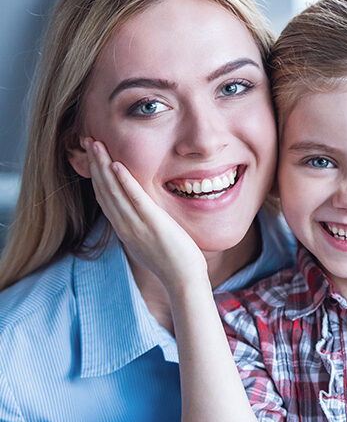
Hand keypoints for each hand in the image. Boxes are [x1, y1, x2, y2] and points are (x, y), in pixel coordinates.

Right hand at [84, 138, 207, 290]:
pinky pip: (134, 198)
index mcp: (124, 229)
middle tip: (88, 142)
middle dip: (94, 165)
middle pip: (103, 190)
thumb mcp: (149, 242)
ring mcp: (136, 225)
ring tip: (95, 144)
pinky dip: (124, 181)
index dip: (96, 177)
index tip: (92, 158)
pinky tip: (116, 165)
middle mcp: (124, 226)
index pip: (104, 198)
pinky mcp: (152, 223)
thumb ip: (142, 228)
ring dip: (103, 165)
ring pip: (113, 190)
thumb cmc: (173, 263)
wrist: (182, 279)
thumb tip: (142, 217)